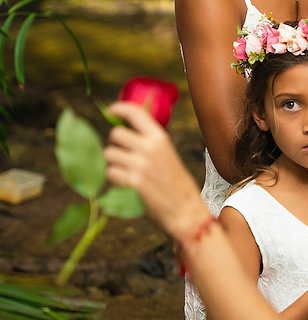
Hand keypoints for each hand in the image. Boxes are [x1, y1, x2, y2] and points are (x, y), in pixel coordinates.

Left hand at [104, 102, 207, 240]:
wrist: (185, 210)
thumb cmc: (176, 184)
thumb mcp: (168, 155)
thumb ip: (149, 142)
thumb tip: (124, 130)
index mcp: (160, 138)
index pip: (135, 113)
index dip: (119, 108)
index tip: (110, 110)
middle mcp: (149, 148)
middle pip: (115, 134)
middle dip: (116, 144)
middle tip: (124, 155)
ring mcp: (140, 164)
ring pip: (109, 154)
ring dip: (113, 163)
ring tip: (128, 173)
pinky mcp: (132, 182)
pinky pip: (110, 173)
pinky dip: (115, 179)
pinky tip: (128, 185)